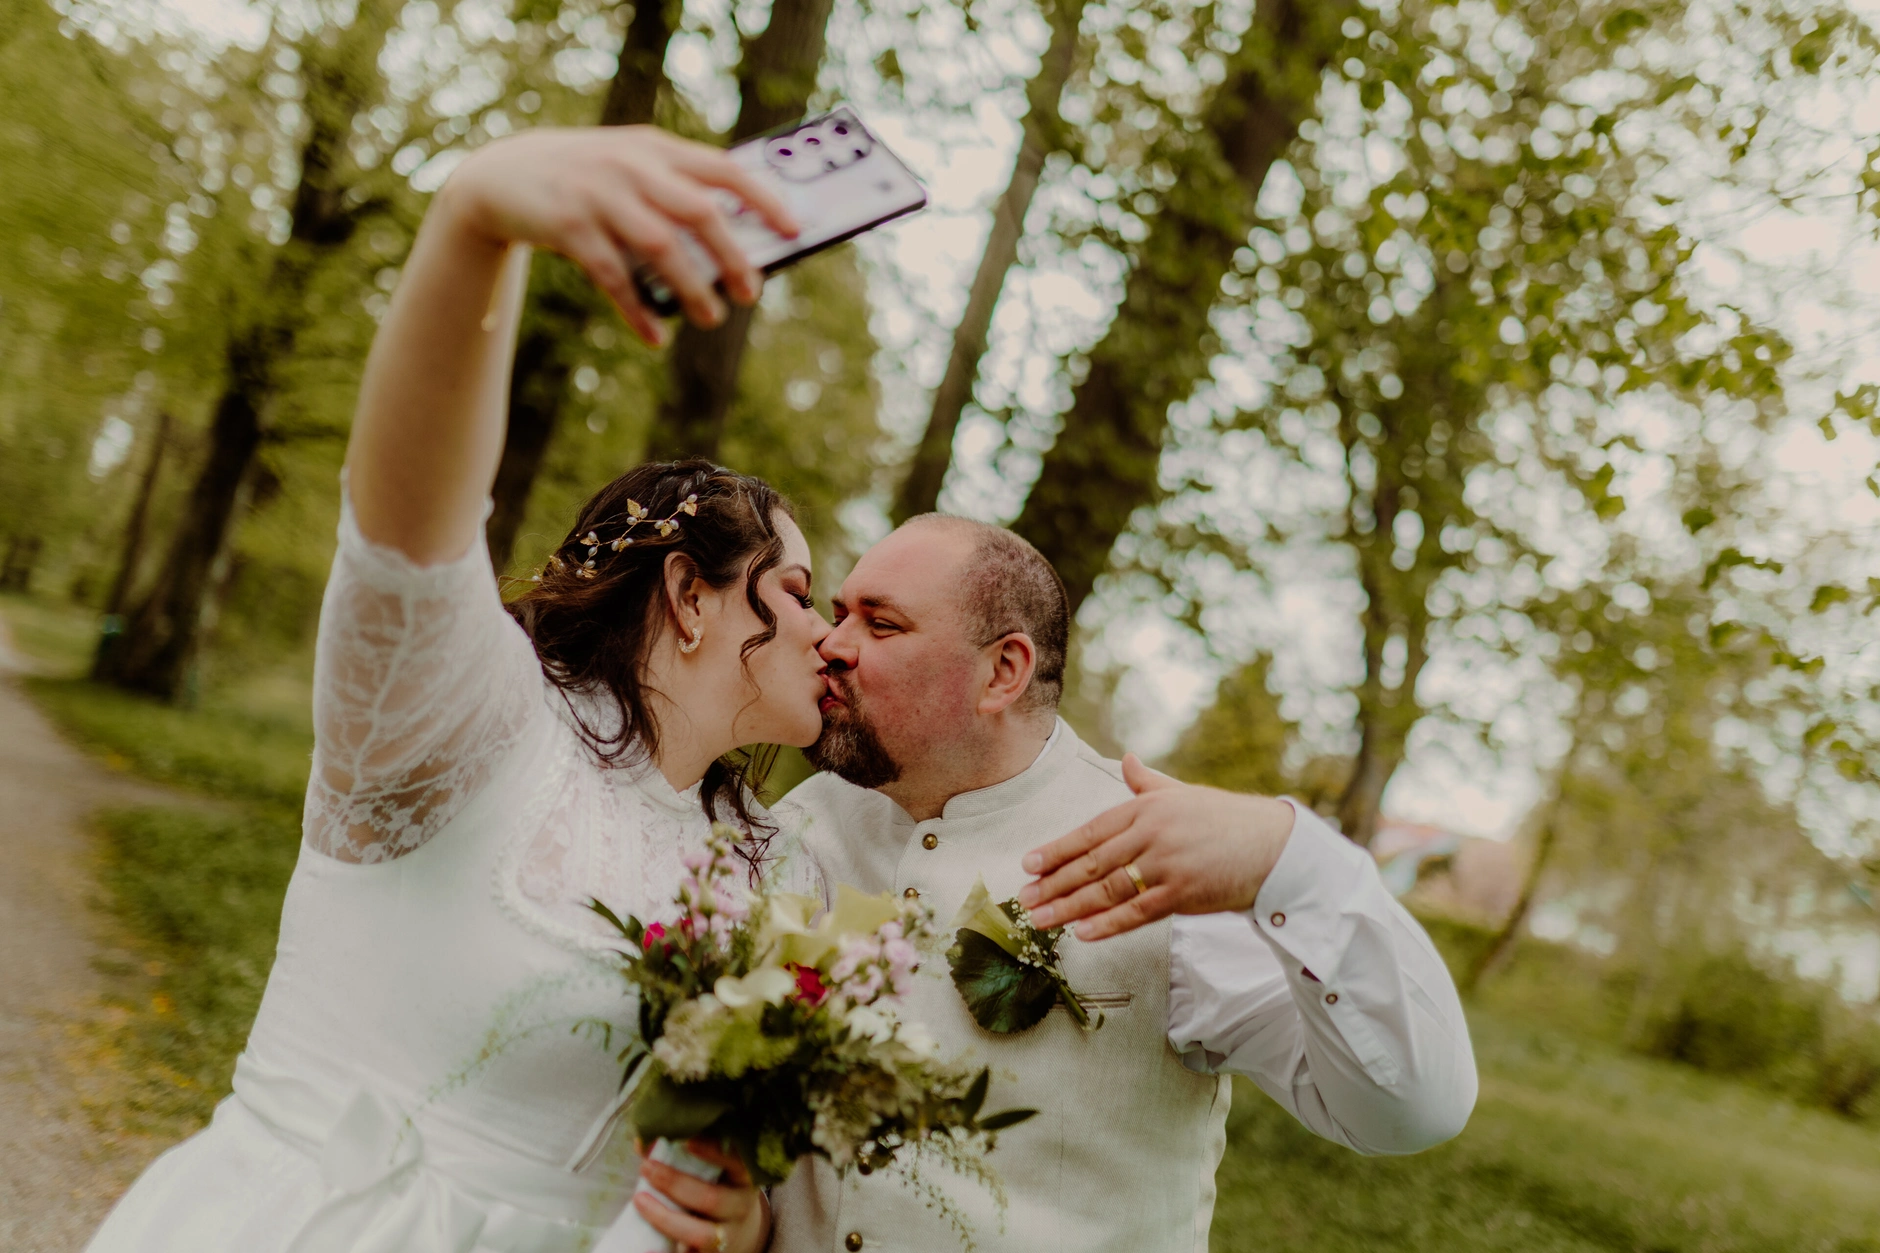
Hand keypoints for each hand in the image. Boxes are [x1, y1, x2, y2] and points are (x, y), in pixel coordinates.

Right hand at [444, 127, 798, 343]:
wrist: (500, 175)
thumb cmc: (585, 179)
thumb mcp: (630, 166)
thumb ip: (676, 191)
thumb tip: (738, 244)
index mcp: (657, 148)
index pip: (724, 168)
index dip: (764, 198)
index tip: (794, 230)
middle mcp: (631, 165)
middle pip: (698, 212)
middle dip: (732, 256)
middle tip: (752, 293)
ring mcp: (598, 194)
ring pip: (660, 246)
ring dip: (691, 287)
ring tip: (711, 318)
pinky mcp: (568, 225)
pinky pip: (613, 275)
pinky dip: (637, 309)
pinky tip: (655, 335)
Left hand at [632, 1139, 770, 1252]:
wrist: (735, 1233)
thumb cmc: (717, 1189)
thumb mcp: (713, 1172)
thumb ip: (685, 1155)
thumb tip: (643, 1142)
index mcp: (745, 1179)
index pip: (737, 1163)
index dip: (714, 1152)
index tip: (687, 1141)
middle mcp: (740, 1208)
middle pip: (712, 1199)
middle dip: (676, 1184)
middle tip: (647, 1168)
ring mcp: (727, 1237)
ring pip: (701, 1234)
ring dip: (665, 1218)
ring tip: (639, 1199)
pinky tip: (646, 1250)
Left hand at [1016, 755, 1295, 940]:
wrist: (1274, 846)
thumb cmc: (1226, 821)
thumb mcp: (1183, 795)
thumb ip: (1149, 783)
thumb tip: (1127, 760)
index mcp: (1146, 807)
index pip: (1091, 831)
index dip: (1058, 849)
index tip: (1029, 864)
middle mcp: (1151, 833)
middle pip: (1092, 862)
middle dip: (1054, 882)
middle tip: (1024, 898)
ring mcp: (1166, 864)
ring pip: (1107, 889)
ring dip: (1070, 906)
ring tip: (1041, 920)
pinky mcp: (1182, 893)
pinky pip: (1136, 912)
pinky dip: (1107, 924)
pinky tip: (1082, 933)